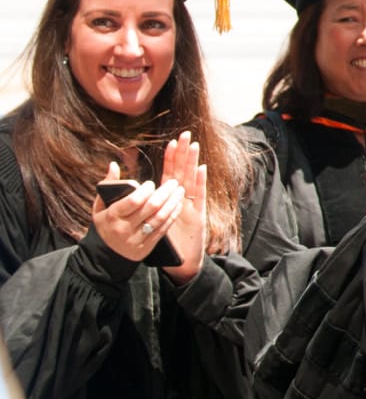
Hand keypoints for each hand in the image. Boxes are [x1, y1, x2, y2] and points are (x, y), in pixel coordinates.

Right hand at [90, 161, 184, 265]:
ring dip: (172, 203)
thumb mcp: (100, 207)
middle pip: (150, 208)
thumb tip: (114, 164)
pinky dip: (172, 215)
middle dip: (164, 193)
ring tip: (180, 191)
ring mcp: (136, 238)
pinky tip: (178, 205)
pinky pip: (163, 229)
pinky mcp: (147, 246)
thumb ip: (108, 186)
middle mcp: (124, 228)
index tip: (151, 183)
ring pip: (159, 218)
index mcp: (112, 216)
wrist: (105, 255)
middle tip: (174, 182)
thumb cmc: (105, 224)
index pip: (133, 201)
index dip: (145, 191)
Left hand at [159, 132, 209, 280]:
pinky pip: (199, 197)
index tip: (171, 142)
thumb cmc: (167, 244)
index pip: (171, 174)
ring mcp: (192, 207)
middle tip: (185, 134)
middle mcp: (183, 200)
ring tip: (193, 146)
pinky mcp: (198, 216)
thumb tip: (131, 193)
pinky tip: (201, 169)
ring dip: (193, 162)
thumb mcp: (152, 222)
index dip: (171, 158)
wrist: (182, 264)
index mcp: (170, 200)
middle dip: (184, 153)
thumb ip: (145, 208)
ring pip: (192, 180)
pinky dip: (201, 182)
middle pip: (183, 172)